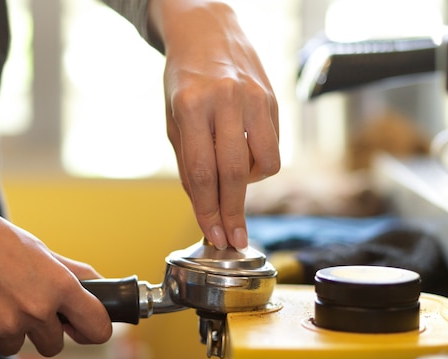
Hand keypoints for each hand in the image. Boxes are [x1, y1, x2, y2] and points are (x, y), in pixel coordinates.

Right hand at [0, 172, 111, 356]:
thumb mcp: (41, 251)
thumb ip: (72, 273)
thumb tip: (101, 285)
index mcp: (60, 286)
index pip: (97, 328)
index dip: (92, 331)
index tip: (81, 328)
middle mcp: (37, 309)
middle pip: (53, 346)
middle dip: (42, 332)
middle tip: (24, 306)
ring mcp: (6, 325)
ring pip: (17, 347)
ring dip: (8, 331)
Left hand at [149, 0, 279, 249]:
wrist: (208, 31)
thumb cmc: (184, 80)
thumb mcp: (173, 118)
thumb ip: (188, 160)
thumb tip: (205, 204)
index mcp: (191, 106)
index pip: (202, 172)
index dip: (207, 209)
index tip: (213, 233)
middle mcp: (226, 101)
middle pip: (234, 173)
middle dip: (233, 212)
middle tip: (234, 238)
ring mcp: (255, 98)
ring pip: (264, 164)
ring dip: (249, 184)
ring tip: (233, 175)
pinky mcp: (274, 100)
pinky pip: (273, 146)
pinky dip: (259, 161)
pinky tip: (244, 151)